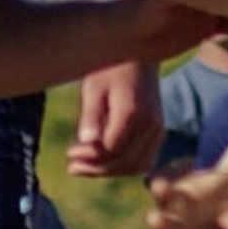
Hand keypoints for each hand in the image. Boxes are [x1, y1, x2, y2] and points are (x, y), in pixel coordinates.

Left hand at [67, 60, 164, 178]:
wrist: (138, 56)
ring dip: (109, 171)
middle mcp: (150, 124)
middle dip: (96, 169)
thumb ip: (91, 115)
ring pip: (136, 165)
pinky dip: (124, 166)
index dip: (89, 157)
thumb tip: (85, 142)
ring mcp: (157, 129)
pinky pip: (143, 160)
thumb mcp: (93, 87)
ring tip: (85, 167)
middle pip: (124, 161)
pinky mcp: (158, 132)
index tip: (69, 154)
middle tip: (72, 167)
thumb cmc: (110, 68)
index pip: (110, 149)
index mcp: (132, 112)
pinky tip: (103, 162)